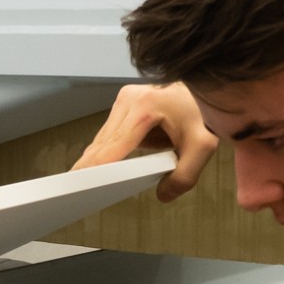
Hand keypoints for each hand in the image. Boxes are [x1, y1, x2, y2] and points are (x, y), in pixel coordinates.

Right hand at [73, 82, 218, 202]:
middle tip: (76, 188)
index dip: (97, 165)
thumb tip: (164, 194)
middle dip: (91, 165)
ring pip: (104, 137)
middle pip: (104, 141)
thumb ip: (185, 176)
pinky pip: (111, 133)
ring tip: (86, 181)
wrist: (207, 88)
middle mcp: (130, 98)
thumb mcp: (202, 147)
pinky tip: (102, 167)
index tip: (81, 180)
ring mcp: (125, 99)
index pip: (115, 143)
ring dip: (99, 158)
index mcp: (146, 106)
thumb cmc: (204, 113)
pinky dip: (108, 150)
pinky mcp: (125, 103)